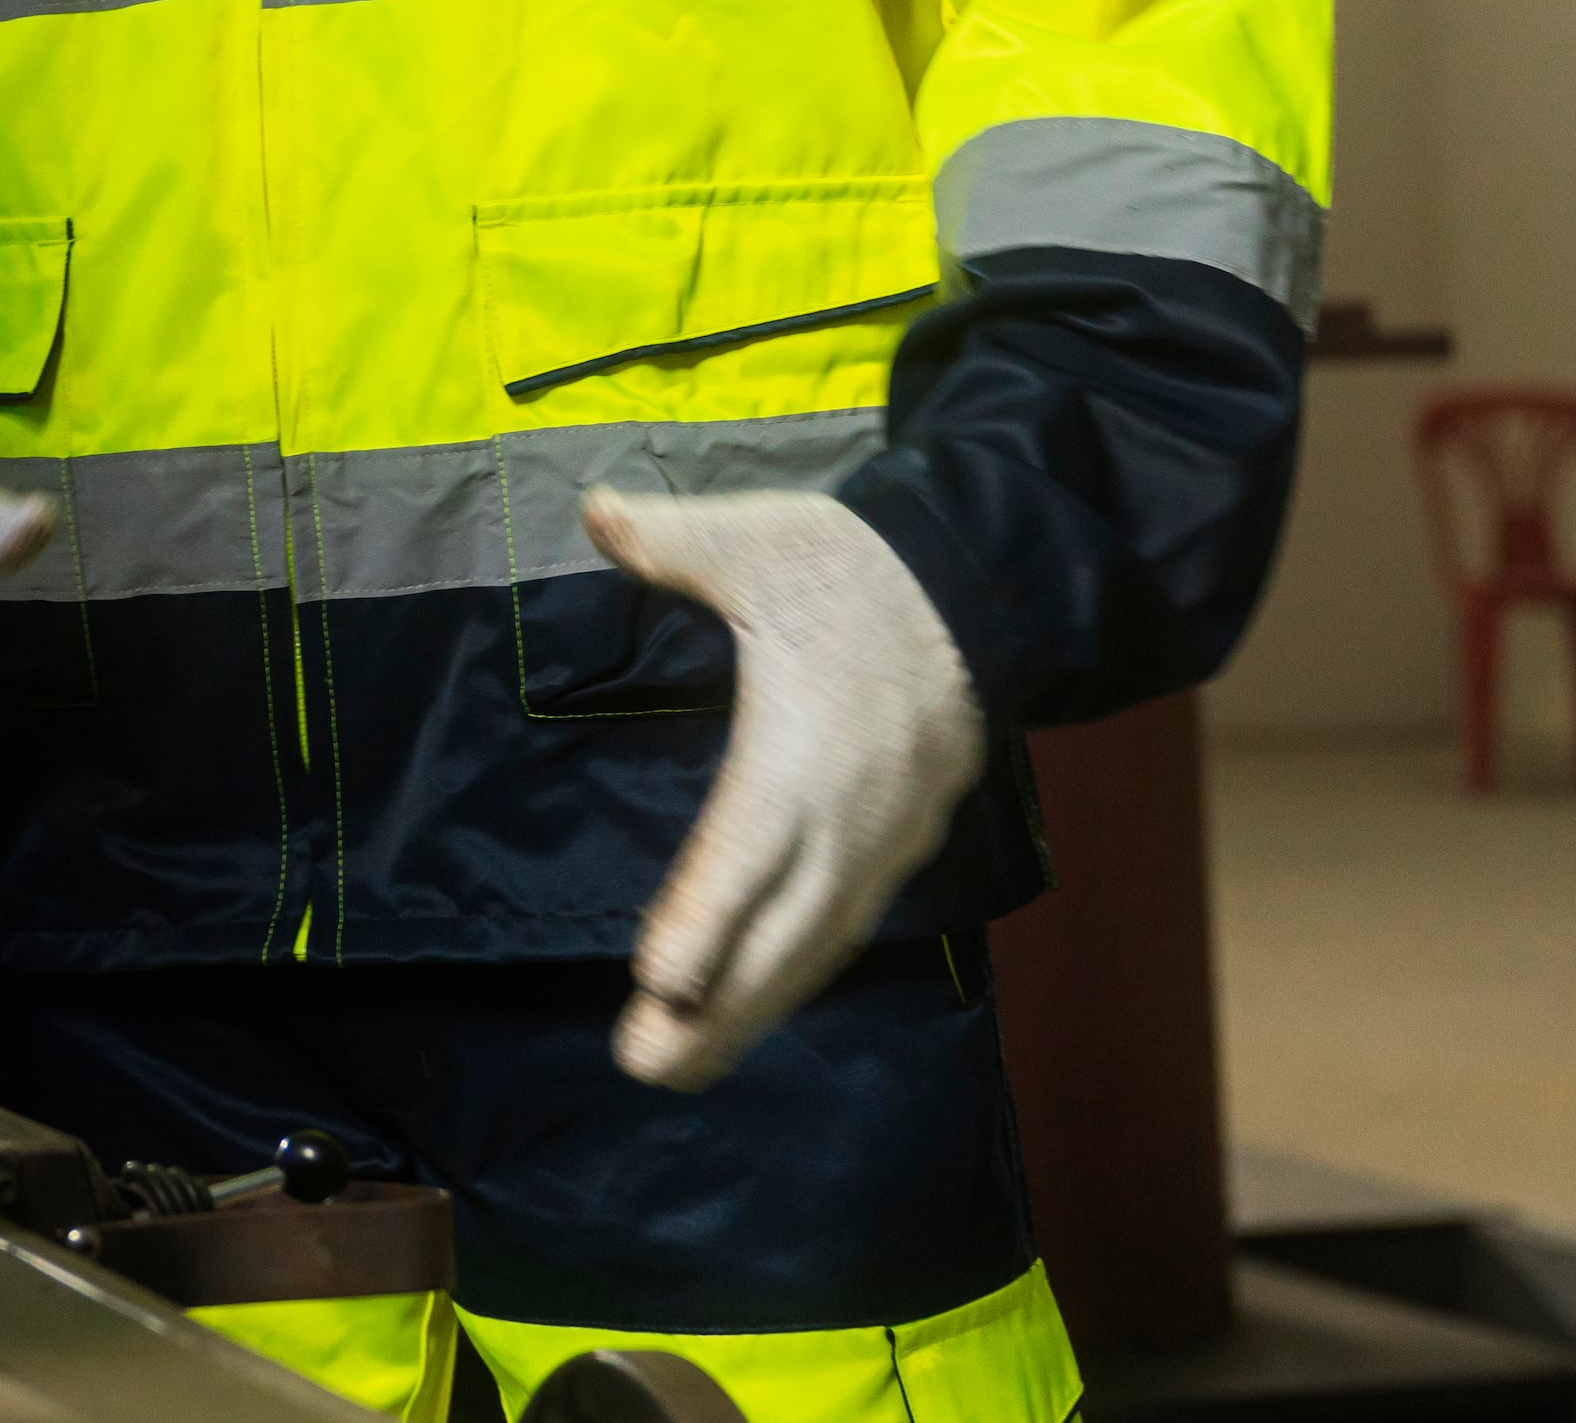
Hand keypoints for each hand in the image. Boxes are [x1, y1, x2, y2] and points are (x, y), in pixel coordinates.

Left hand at [587, 487, 984, 1089]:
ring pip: (813, 945)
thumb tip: (597, 511)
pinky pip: (840, 930)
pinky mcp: (896, 848)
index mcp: (803, 748)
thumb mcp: (763, 537)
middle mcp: (845, 816)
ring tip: (682, 1065)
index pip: (748, 846)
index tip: (662, 978)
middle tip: (646, 1065)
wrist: (978, 588)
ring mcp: (878, 842)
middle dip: (716, 1004)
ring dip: (752, 1009)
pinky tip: (751, 1010)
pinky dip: (794, 977)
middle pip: (780, 928)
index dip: (707, 915)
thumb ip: (675, 539)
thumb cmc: (856, 569)